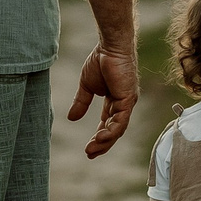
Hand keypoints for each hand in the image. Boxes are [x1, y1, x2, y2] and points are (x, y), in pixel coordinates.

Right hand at [68, 43, 139, 159]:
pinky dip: (111, 131)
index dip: (99, 137)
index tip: (88, 148)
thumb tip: (71, 119)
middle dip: (102, 144)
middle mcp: (123, 104)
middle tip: (89, 154)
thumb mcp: (86, 86)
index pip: (108, 124)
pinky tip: (100, 138)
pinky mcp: (128, 99)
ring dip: (105, 141)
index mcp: (115, 101)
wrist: (109, 46)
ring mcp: (127, 102)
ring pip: (118, 129)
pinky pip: (121, 121)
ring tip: (92, 149)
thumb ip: (81, 102)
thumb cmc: (100, 61)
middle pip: (114, 130)